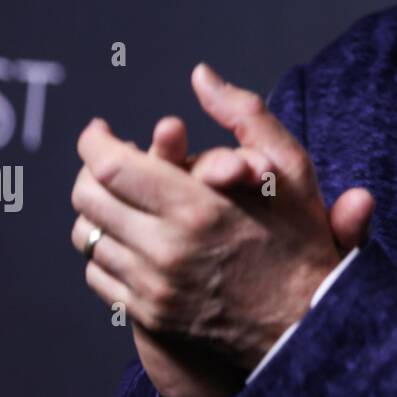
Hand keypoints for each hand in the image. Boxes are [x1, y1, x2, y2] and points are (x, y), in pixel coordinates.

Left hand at [71, 63, 372, 396]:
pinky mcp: (150, 314)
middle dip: (90, 170)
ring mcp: (154, 286)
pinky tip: (131, 238)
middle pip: (88, 199)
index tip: (100, 130)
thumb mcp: (289, 167)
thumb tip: (201, 74)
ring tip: (121, 198)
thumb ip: (243, 114)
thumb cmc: (301, 237)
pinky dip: (105, 250)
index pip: (110, 166)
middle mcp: (167, 249)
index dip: (94, 141)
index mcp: (198, 207)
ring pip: (87, 237)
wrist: (309, 322)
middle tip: (108, 160)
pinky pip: (98, 275)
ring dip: (97, 211)